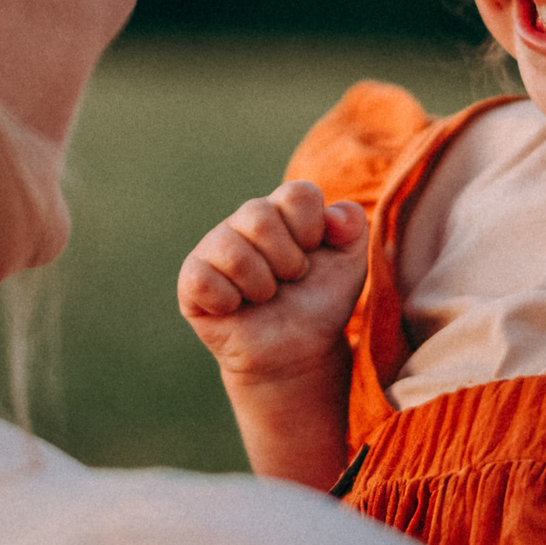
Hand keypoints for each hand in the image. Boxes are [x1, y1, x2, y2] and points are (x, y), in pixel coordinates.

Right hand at [178, 180, 368, 382]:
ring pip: (232, 252)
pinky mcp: (192, 279)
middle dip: (288, 260)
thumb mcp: (350, 262)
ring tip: (266, 296)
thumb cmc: (320, 299)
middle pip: (259, 216)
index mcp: (281, 209)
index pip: (296, 194)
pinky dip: (227, 301)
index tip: (314, 253)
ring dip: (262, 286)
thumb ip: (353, 225)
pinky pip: (202, 280)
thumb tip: (331, 217)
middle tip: (291, 279)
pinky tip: (236, 307)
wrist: (298, 350)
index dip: (312, 228)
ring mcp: (215, 248)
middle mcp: (244, 222)